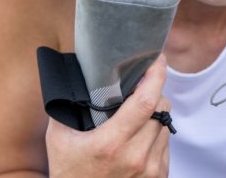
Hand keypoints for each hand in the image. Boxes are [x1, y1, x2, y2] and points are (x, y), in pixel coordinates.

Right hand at [45, 55, 171, 176]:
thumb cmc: (68, 173)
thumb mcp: (58, 138)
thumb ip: (67, 106)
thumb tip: (73, 76)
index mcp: (111, 144)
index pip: (145, 102)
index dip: (155, 76)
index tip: (157, 59)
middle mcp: (136, 158)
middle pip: (161, 111)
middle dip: (154, 93)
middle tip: (142, 84)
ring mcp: (149, 172)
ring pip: (166, 128)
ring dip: (156, 114)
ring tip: (138, 113)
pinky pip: (166, 147)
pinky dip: (157, 135)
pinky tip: (140, 135)